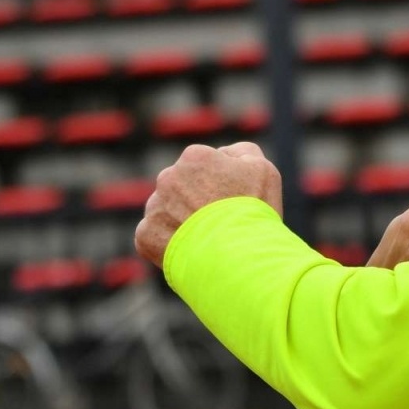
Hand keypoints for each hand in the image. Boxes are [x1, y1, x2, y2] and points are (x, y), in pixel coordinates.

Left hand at [136, 143, 282, 265]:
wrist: (237, 256)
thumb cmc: (253, 211)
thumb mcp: (262, 169)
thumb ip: (241, 152)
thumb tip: (224, 155)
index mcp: (194, 157)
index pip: (203, 165)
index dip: (220, 184)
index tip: (231, 202)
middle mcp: (167, 177)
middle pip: (180, 187)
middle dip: (194, 200)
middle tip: (218, 223)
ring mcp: (154, 207)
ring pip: (166, 210)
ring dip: (180, 220)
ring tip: (205, 240)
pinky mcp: (146, 234)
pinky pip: (154, 236)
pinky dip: (168, 244)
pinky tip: (190, 252)